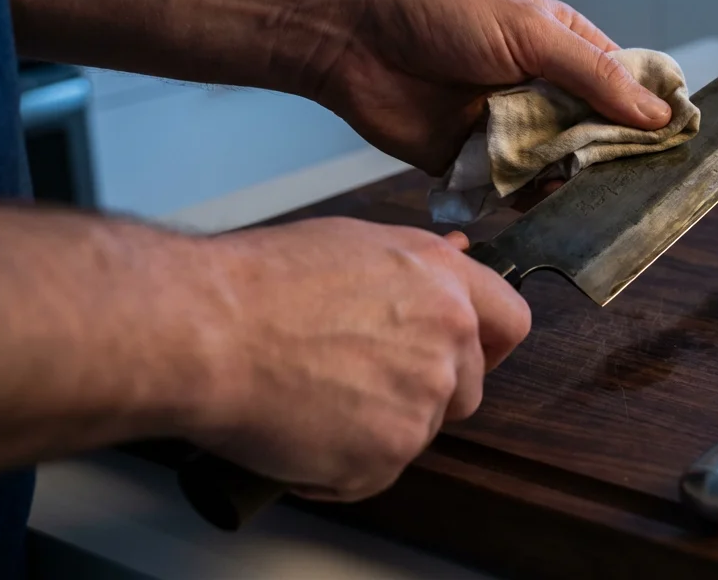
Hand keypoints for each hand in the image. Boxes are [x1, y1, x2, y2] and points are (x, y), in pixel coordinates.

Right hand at [190, 217, 528, 501]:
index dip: (489, 344)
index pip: (510, 321)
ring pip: (418, 432)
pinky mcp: (386, 454)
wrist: (207, 330)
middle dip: (426, 392)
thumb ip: (415, 268)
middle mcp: (448, 339)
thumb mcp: (355, 243)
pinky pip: (373, 474)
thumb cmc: (261, 281)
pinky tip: (296, 433)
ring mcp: (421, 401)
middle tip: (363, 383)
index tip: (467, 355)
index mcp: (445, 281)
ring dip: (377, 428)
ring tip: (314, 401)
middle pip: (468, 388)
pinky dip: (337, 468)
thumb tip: (445, 267)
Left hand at [313, 0, 672, 176]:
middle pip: (601, 134)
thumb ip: (593, 77)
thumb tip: (657, 114)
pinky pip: (521, 191)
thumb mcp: (529, 33)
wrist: (354, 41)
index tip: (679, 144)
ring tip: (597, 197)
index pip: (626, 85)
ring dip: (578, 181)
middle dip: (617, 156)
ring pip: (565, 168)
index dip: (651, 113)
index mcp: (564, 46)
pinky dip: (537, 202)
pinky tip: (553, 209)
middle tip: (640, 182)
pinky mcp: (480, 164)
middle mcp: (544, 90)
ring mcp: (514, 128)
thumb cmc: (439, 14)